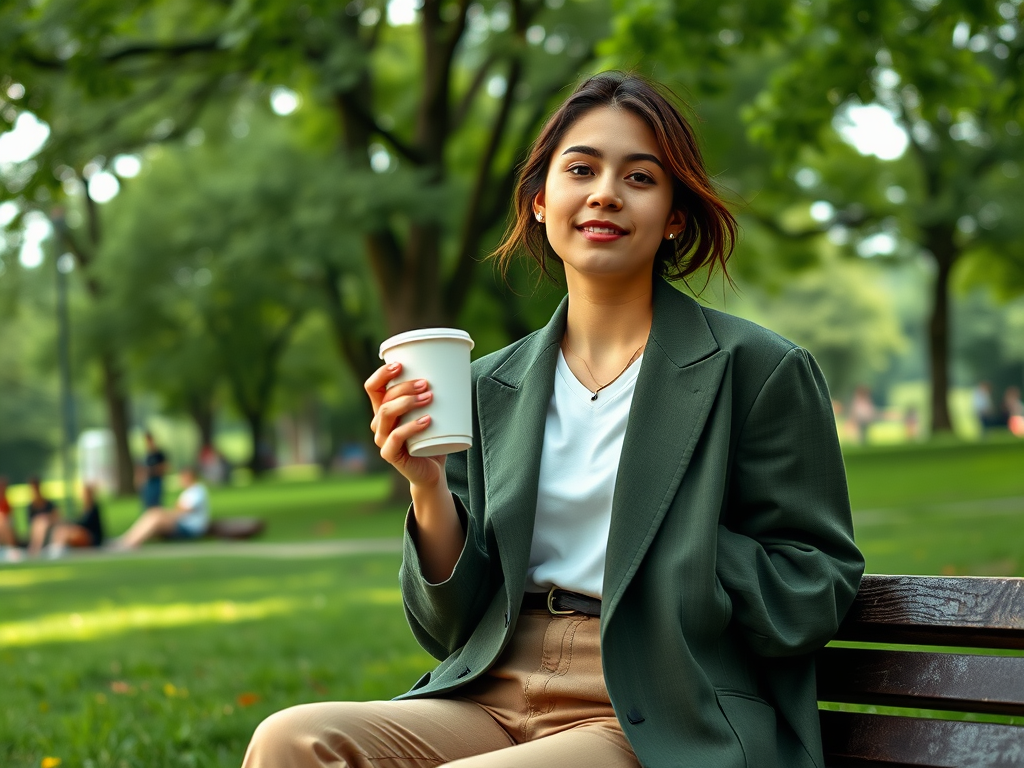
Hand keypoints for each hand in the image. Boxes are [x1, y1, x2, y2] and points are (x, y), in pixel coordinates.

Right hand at [364, 362, 445, 487]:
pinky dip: (411, 426)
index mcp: (384, 409)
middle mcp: (379, 423)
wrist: (432, 471)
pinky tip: (427, 420)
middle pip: (384, 398)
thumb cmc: (432, 438)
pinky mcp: (389, 454)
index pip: (373, 387)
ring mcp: (382, 439)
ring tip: (429, 397)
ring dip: (407, 402)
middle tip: (427, 384)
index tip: (400, 364)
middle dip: (405, 387)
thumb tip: (458, 369)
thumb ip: (435, 395)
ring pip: (386, 413)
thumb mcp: (432, 413)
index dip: (382, 374)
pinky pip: (396, 437)